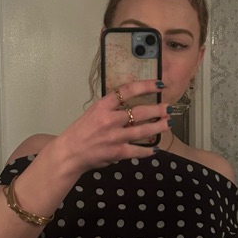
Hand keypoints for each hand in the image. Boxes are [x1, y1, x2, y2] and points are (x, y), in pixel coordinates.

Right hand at [53, 80, 170, 173]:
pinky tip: (156, 147)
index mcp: (103, 105)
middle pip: (140, 112)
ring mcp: (115, 137)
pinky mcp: (118, 152)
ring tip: (168, 123)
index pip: (128, 90)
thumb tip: (132, 103)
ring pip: (143, 130)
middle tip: (168, 107)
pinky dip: (149, 150)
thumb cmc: (81, 132)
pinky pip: (138, 150)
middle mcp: (110, 119)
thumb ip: (112, 108)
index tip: (159, 84)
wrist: (69, 152)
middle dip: (158, 109)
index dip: (146, 85)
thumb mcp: (94, 112)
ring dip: (159, 127)